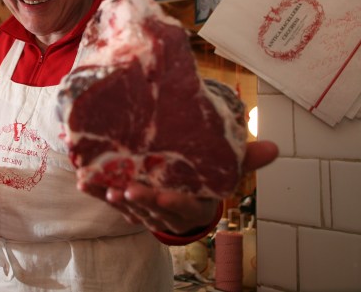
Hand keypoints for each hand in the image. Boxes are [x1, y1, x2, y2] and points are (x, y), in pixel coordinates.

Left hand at [79, 140, 278, 234]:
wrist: (185, 199)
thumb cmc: (204, 181)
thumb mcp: (227, 171)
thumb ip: (246, 160)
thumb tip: (275, 148)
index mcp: (195, 204)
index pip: (186, 207)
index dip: (175, 203)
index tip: (166, 196)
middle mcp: (168, 212)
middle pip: (153, 210)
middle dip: (140, 201)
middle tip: (127, 190)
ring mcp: (146, 210)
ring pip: (130, 208)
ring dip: (115, 197)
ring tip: (102, 186)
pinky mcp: (128, 203)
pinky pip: (112, 199)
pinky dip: (98, 191)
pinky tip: (85, 181)